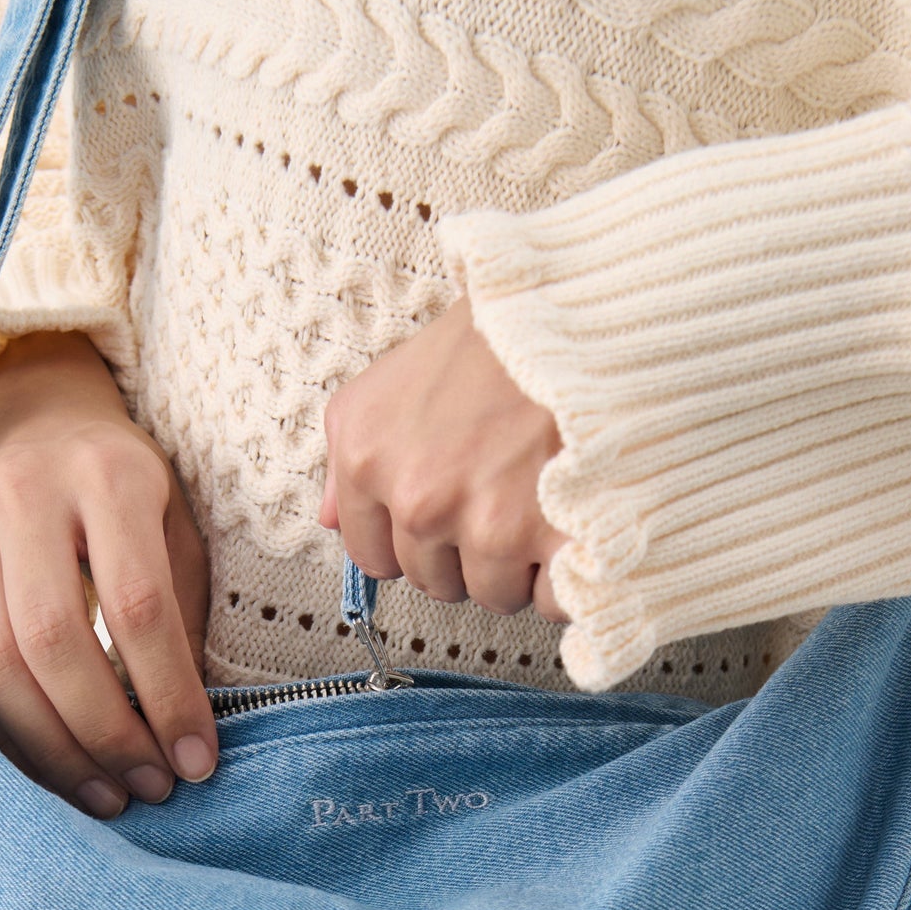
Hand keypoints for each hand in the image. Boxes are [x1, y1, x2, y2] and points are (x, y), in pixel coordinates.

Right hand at [0, 331, 216, 817]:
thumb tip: (183, 728)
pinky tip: (46, 771)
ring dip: (51, 747)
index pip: (138, 606)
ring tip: (106, 795)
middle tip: (150, 788)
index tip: (197, 761)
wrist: (28, 417)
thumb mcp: (173, 521)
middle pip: (53, 641)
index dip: (168, 696)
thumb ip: (180, 610)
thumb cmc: (121, 485)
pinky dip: (1, 733)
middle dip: (105, 732)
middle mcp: (24, 498)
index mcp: (107, 478)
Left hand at [318, 295, 569, 619]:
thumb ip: (345, 456)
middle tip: (499, 499)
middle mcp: (421, 500)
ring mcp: (488, 523)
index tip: (443, 513)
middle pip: (434, 581)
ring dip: (516, 566)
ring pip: (493, 594)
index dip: (410, 540)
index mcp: (369, 462)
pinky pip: (552, 599)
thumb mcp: (386, 381)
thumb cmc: (485, 341)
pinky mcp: (556, 535)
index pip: (373, 558)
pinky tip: (574, 526)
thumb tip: (329, 520)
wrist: (581, 309)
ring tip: (537, 505)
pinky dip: (568, 575)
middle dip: (463, 552)